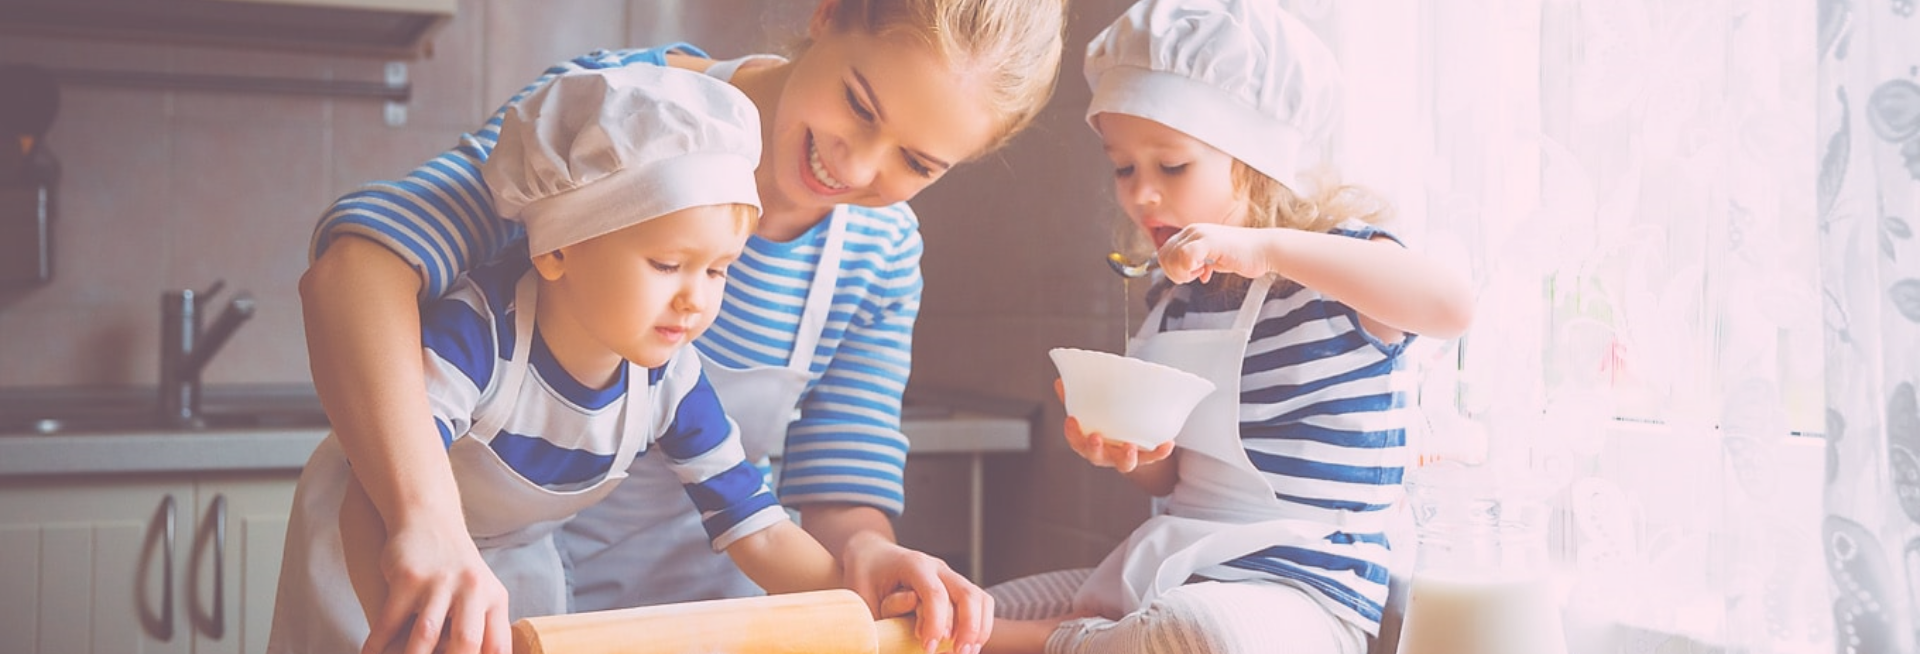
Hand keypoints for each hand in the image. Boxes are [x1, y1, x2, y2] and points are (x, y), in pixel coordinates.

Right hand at [362, 520, 509, 653]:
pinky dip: (377, 645)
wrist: (429, 520)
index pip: (496, 646)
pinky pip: (389, 622)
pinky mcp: (408, 577)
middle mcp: (472, 590)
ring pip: (425, 635)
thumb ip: (481, 630)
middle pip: (465, 643)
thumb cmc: (454, 569)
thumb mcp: (480, 594)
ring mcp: (439, 583)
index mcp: (494, 599)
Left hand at [841, 531, 992, 653]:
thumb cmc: (864, 576)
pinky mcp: (956, 586)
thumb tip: (887, 639)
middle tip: (957, 653)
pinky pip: (980, 602)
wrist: (872, 554)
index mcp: (913, 564)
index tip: (927, 649)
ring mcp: (949, 575)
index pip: (935, 593)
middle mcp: (936, 567)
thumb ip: (875, 616)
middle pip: (966, 593)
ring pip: (978, 598)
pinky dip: (981, 624)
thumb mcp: (860, 594)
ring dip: (978, 628)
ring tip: (967, 652)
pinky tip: (971, 645)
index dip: (935, 623)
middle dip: (967, 627)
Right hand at [1054, 379, 1175, 473]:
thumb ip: (1077, 397)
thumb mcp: (1092, 411)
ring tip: (1130, 447)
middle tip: (1096, 437)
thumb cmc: (1106, 424)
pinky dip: (1159, 452)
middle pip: (1096, 457)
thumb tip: (1061, 380)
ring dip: (1126, 457)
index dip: (1071, 432)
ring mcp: (1124, 458)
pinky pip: (1152, 458)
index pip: (1075, 441)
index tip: (1071, 419)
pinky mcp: (1144, 458)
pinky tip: (1168, 443)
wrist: (1132, 445)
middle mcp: (1105, 454)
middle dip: (1095, 448)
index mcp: (1089, 442)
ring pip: (1124, 464)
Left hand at [1157, 223, 1273, 284]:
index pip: (1164, 252)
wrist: (1264, 250)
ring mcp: (1201, 234)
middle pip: (1163, 255)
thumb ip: (1197, 262)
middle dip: (1174, 272)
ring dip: (1181, 272)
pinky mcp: (1210, 241)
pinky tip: (1203, 272)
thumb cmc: (1243, 255)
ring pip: (1171, 256)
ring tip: (1198, 273)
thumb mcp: (1213, 259)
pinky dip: (1189, 269)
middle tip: (1192, 276)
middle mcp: (1193, 230)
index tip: (1188, 275)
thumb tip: (1187, 272)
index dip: (1171, 268)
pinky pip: (1185, 255)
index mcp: (1192, 233)